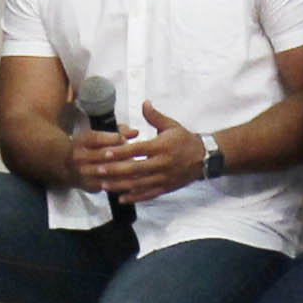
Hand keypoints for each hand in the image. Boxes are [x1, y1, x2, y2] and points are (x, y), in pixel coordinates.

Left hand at [77, 112, 206, 203]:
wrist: (204, 158)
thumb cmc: (185, 140)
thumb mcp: (171, 125)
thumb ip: (155, 116)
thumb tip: (144, 103)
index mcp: (162, 146)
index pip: (138, 150)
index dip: (121, 152)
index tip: (105, 153)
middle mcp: (162, 163)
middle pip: (135, 168)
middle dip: (115, 170)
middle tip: (98, 170)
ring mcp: (164, 177)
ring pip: (139, 183)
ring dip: (120, 185)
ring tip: (104, 185)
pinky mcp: (166, 187)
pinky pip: (148, 194)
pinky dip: (134, 197)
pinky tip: (121, 199)